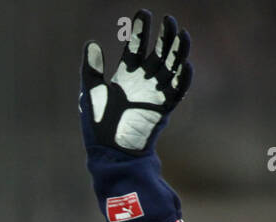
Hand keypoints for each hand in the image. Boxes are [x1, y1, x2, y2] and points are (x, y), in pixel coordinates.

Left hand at [81, 10, 191, 155]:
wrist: (110, 153)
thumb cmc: (98, 126)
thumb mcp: (90, 94)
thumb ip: (92, 69)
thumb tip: (91, 43)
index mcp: (125, 76)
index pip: (136, 47)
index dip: (141, 31)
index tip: (144, 13)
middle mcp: (142, 82)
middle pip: (158, 53)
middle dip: (165, 36)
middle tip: (169, 19)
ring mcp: (154, 94)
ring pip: (171, 68)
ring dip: (178, 52)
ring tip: (182, 34)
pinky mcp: (162, 109)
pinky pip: (176, 92)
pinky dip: (182, 79)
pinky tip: (185, 65)